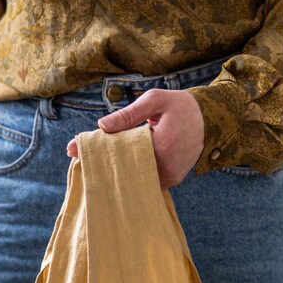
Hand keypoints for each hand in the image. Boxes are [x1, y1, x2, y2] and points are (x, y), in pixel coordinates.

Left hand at [66, 88, 205, 188]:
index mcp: (160, 148)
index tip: (72, 149)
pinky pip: (146, 179)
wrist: (210, 120)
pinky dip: (132, 172)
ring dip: (117, 169)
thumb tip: (102, 125)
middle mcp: (165, 169)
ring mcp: (169, 178)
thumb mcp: (155, 100)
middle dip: (102, 162)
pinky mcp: (171, 182)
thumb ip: (129, 114)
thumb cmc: (180, 105)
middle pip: (125, 168)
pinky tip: (116, 166)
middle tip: (77, 155)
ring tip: (94, 161)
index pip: (121, 152)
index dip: (97, 150)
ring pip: (135, 176)